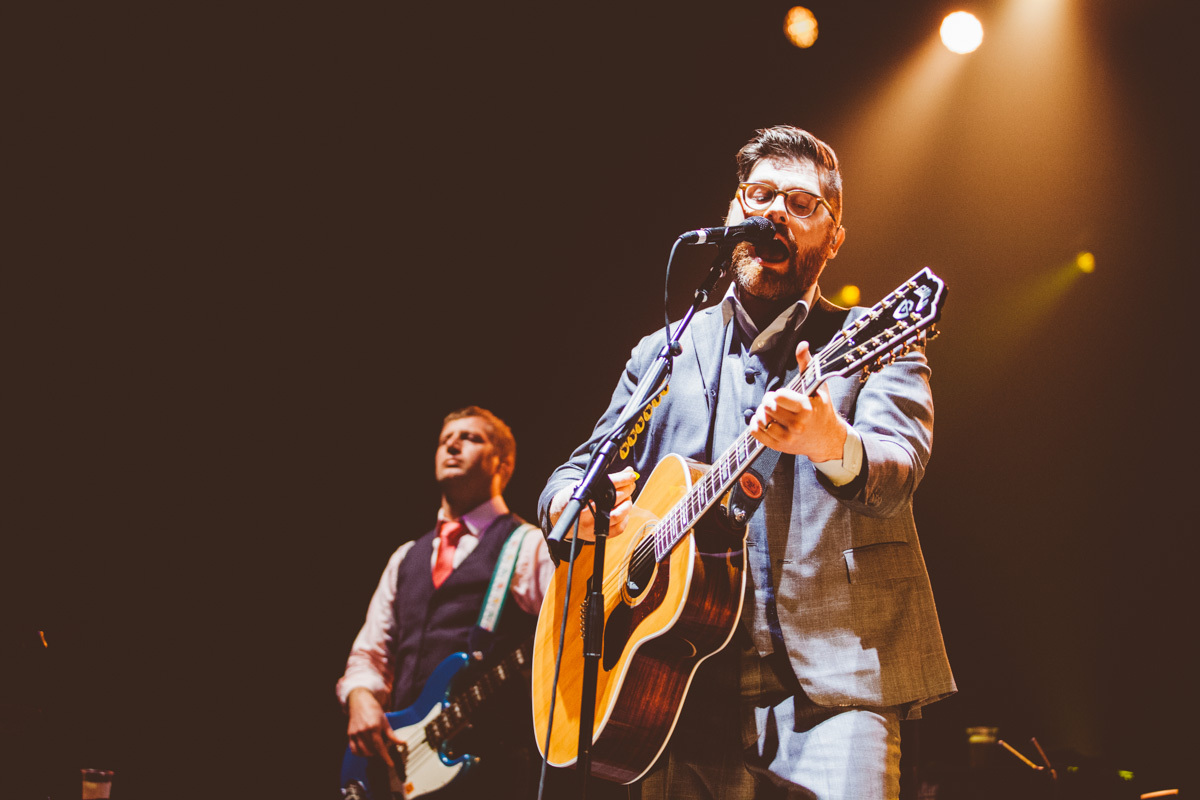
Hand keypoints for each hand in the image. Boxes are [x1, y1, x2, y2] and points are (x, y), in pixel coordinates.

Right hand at [346, 688, 404, 766]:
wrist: (360, 702)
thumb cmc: (373, 710)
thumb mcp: (385, 721)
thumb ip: (392, 734)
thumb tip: (401, 743)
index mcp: (373, 727)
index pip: (380, 747)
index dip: (385, 757)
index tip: (390, 763)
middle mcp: (363, 731)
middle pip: (372, 751)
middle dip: (379, 754)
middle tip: (384, 751)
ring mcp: (355, 734)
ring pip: (363, 752)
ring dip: (370, 754)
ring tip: (375, 749)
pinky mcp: (350, 735)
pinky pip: (354, 750)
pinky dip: (360, 753)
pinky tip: (366, 750)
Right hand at [548, 466, 639, 539]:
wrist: (558, 516)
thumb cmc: (572, 497)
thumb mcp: (584, 483)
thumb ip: (607, 478)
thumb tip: (628, 471)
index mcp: (582, 494)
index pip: (610, 483)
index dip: (623, 478)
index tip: (631, 475)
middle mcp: (587, 511)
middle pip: (616, 498)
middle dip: (627, 489)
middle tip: (630, 485)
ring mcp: (592, 525)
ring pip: (619, 514)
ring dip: (627, 504)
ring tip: (625, 498)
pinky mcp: (597, 535)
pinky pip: (619, 528)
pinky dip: (625, 518)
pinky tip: (622, 511)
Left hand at [749, 341, 848, 461]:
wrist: (827, 439)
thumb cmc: (822, 410)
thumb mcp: (818, 387)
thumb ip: (807, 365)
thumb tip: (802, 344)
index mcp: (806, 409)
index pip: (778, 396)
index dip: (777, 393)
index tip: (783, 395)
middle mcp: (797, 425)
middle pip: (767, 406)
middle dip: (768, 401)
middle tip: (775, 402)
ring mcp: (787, 438)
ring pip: (761, 419)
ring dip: (762, 412)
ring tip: (771, 411)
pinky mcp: (779, 446)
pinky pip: (756, 433)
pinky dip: (756, 424)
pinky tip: (764, 420)